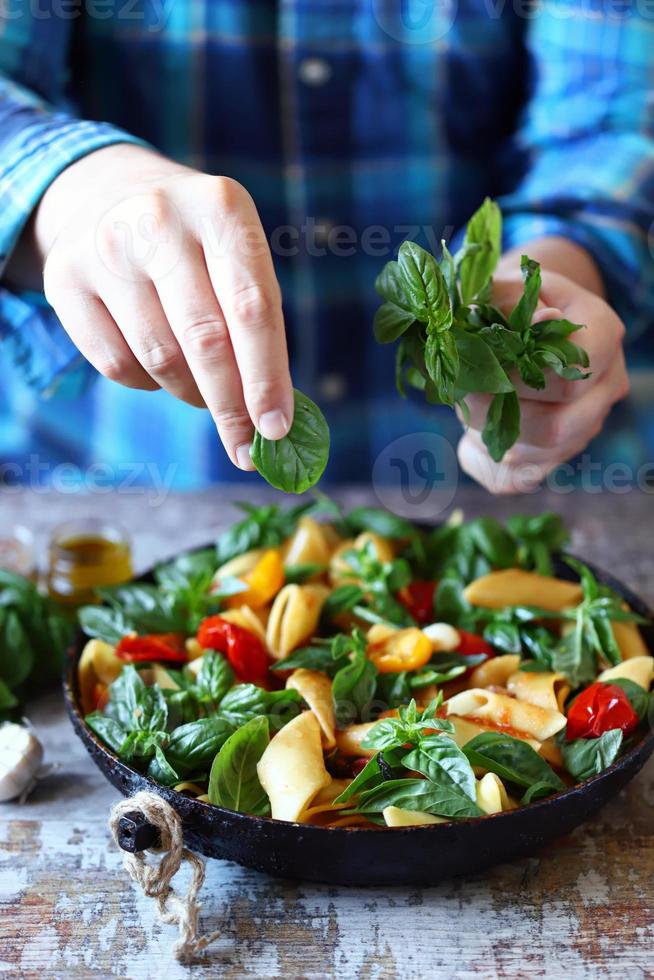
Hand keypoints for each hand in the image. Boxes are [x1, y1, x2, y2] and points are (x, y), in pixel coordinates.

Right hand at [30, 144, 293, 469]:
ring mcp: (106, 247)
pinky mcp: (66, 279)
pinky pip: (117, 364)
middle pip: (205, 339)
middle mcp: (160, 219)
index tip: (275, 429)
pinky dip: (148, 384)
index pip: (251, 308)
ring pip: (160, 358)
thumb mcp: (237, 257)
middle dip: (230, 406)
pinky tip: (159, 368)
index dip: (266, 377)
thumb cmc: (197, 245)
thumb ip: (260, 325)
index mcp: (221, 209)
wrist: (110, 194)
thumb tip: (272, 418)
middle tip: (246, 448)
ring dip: (191, 394)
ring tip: (204, 392)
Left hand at [457, 257, 628, 492]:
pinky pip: (517, 479)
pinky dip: (484, 462)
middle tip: (460, 393)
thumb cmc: (510, 302)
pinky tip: (471, 436)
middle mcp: (605, 388)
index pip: (568, 379)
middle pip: (556, 427)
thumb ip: (509, 299)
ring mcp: (584, 428)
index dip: (515, 380)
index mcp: (603, 338)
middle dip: (495, 413)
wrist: (523, 323)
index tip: (473, 367)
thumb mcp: (505, 284)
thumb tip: (539, 323)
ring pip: (535, 456)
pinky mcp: (555, 457)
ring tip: (466, 406)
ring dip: (489, 437)